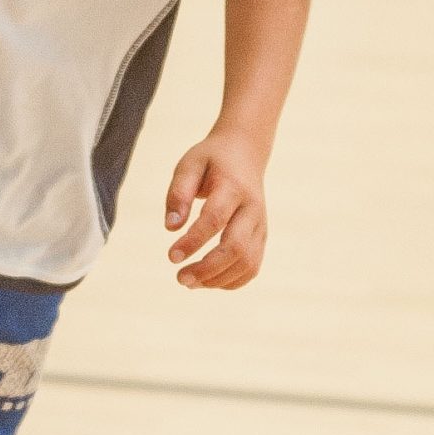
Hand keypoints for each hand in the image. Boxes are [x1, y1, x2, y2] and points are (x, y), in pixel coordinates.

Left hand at [163, 130, 268, 290]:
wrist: (246, 153)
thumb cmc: (212, 160)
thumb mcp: (189, 165)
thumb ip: (178, 193)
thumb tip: (171, 227)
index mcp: (233, 187)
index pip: (215, 219)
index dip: (193, 241)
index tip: (171, 257)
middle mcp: (252, 209)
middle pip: (236, 247)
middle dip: (207, 269)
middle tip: (179, 278)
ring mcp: (261, 225)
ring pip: (248, 263)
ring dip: (218, 279)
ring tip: (189, 281)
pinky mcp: (262, 237)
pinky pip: (252, 268)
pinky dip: (230, 281)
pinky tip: (207, 280)